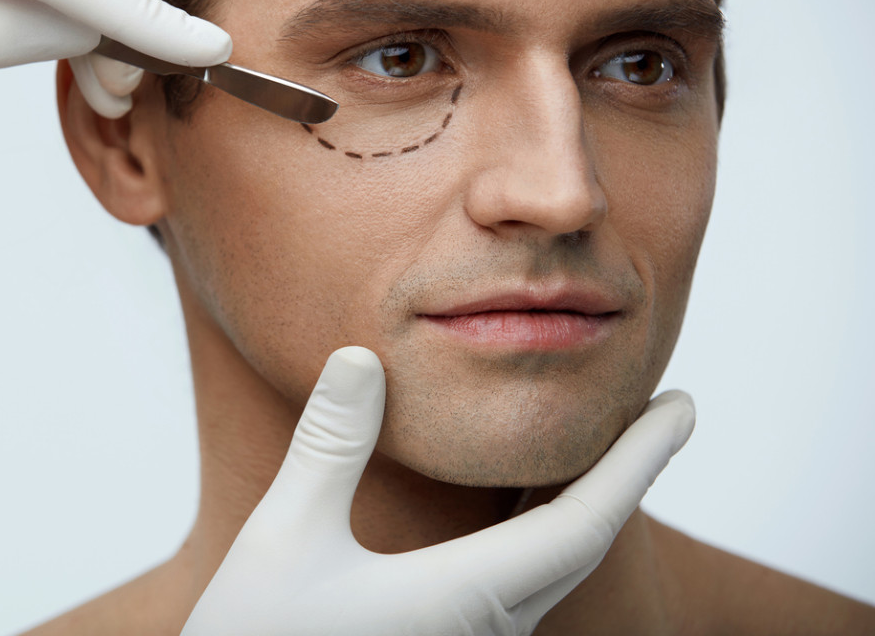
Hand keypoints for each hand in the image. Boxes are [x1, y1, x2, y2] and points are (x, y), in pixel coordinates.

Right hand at [182, 346, 695, 635]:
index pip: (582, 522)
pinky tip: (519, 508)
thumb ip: (329, 446)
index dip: (638, 461)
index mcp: (462, 597)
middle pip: (582, 546)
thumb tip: (362, 357)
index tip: (683, 408)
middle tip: (655, 414)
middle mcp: (483, 630)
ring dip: (584, 504)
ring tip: (596, 447)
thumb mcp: (284, 537)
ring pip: (553, 570)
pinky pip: (520, 586)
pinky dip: (541, 533)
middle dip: (625, 476)